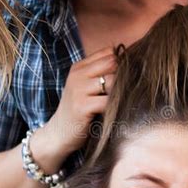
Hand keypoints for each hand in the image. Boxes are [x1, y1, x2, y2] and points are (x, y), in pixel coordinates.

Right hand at [30, 47, 117, 169]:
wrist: (58, 134)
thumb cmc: (78, 111)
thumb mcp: (84, 87)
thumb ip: (100, 74)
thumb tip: (129, 63)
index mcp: (79, 67)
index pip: (108, 52)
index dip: (122, 62)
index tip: (128, 75)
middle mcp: (77, 75)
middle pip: (112, 63)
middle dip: (124, 74)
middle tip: (129, 88)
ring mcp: (78, 90)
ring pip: (113, 81)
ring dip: (122, 91)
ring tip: (122, 101)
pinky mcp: (82, 106)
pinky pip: (108, 101)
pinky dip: (116, 107)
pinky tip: (115, 113)